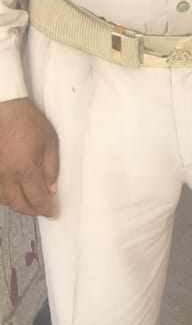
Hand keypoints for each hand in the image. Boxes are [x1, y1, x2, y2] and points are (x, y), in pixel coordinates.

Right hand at [0, 97, 59, 217]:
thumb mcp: (50, 142)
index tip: (53, 214)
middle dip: (32, 211)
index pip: (37, 198)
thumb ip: (51, 167)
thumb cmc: (29, 122)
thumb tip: (51, 188)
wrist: (4, 109)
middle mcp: (7, 176)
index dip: (46, 209)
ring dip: (18, 204)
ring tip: (30, 202)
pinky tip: (14, 192)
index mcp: (25, 170)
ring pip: (4, 200)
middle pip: (18, 204)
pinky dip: (6, 195)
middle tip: (43, 211)